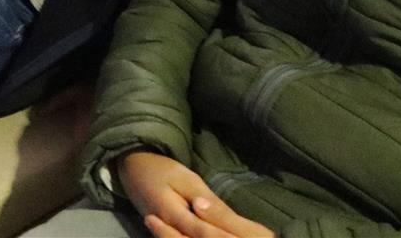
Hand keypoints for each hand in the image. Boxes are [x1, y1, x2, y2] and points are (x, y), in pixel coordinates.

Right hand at [118, 152, 273, 237]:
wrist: (133, 170)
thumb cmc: (160, 169)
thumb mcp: (184, 178)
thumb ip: (205, 201)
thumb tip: (223, 218)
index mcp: (176, 216)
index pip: (210, 233)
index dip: (238, 235)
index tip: (265, 235)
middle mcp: (173, 232)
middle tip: (268, 237)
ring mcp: (171, 237)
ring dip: (228, 237)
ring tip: (258, 237)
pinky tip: (233, 236)